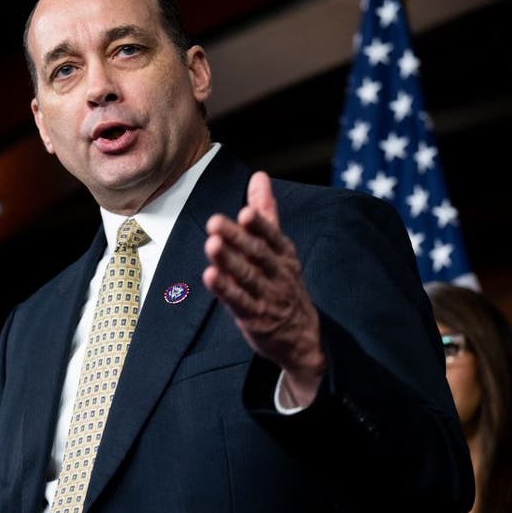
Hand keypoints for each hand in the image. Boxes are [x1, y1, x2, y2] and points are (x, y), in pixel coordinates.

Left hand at [202, 171, 325, 405]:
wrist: (302, 336)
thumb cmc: (283, 283)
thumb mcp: (280, 248)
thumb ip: (266, 213)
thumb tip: (258, 176)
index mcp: (285, 255)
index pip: (274, 237)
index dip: (261, 225)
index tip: (246, 211)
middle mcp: (278, 274)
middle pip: (258, 254)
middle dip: (237, 238)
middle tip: (215, 222)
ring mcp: (268, 297)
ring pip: (247, 277)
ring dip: (229, 261)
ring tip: (211, 245)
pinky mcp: (255, 317)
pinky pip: (239, 302)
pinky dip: (225, 289)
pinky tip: (209, 276)